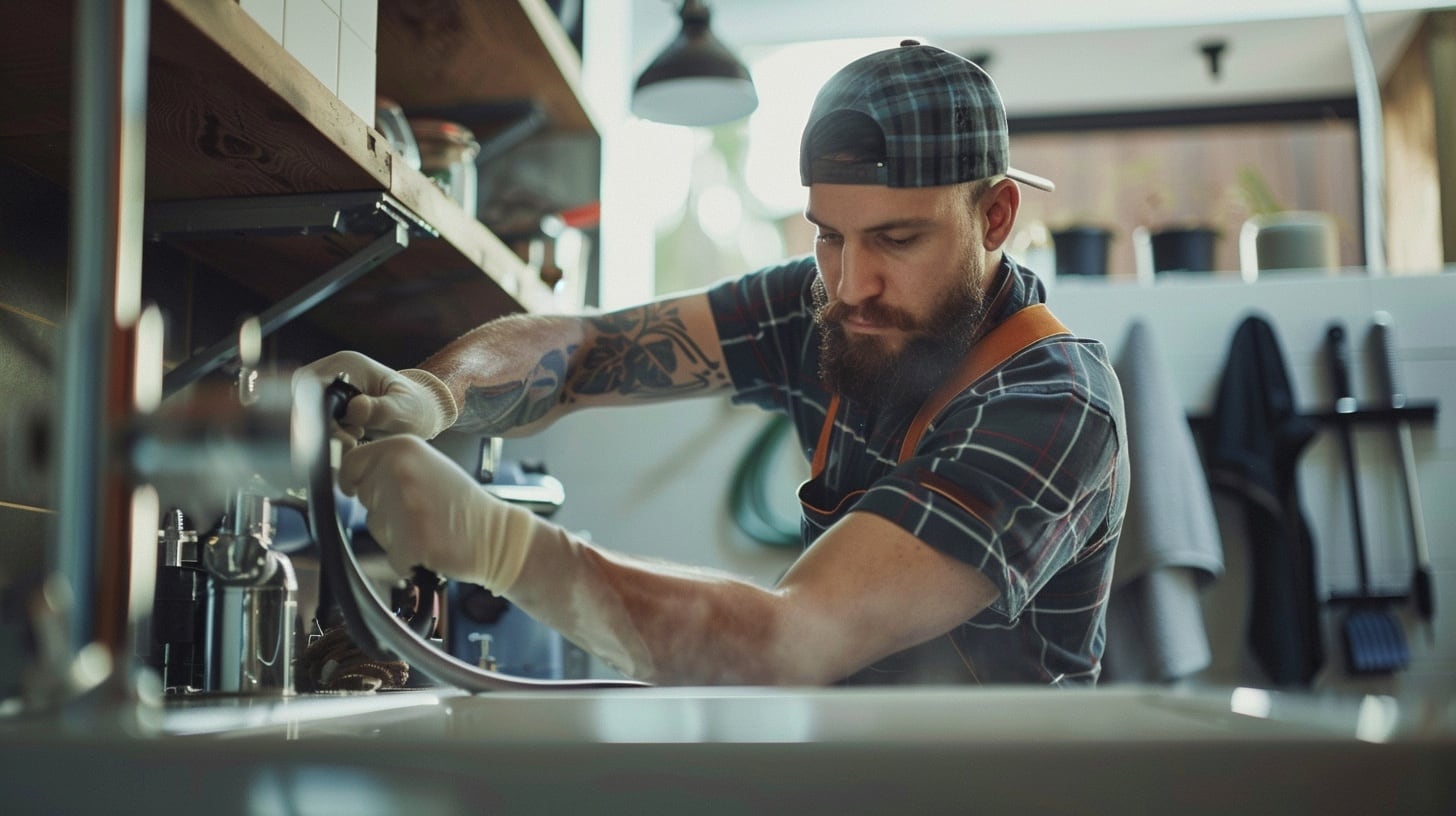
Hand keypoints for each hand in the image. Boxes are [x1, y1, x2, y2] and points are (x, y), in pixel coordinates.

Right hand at [294, 351, 457, 448]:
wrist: (422, 413)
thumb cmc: (417, 409)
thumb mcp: (404, 411)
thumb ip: (380, 410)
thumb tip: (355, 408)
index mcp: (347, 365)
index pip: (312, 385)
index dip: (317, 413)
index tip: (340, 435)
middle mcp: (332, 372)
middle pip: (302, 399)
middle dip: (319, 426)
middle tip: (349, 441)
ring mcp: (328, 387)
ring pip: (306, 413)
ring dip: (323, 433)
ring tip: (356, 439)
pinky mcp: (329, 403)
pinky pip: (314, 421)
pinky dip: (327, 436)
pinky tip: (351, 441)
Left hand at [337, 436, 536, 592]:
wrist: (496, 535)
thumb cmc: (461, 504)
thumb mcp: (425, 465)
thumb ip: (389, 464)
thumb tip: (347, 472)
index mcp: (403, 447)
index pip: (351, 463)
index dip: (353, 481)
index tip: (363, 490)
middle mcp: (400, 471)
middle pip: (363, 498)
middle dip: (383, 509)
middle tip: (419, 510)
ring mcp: (405, 505)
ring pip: (375, 528)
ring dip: (395, 535)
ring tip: (427, 527)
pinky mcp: (412, 540)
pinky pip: (391, 556)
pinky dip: (408, 559)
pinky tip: (432, 548)